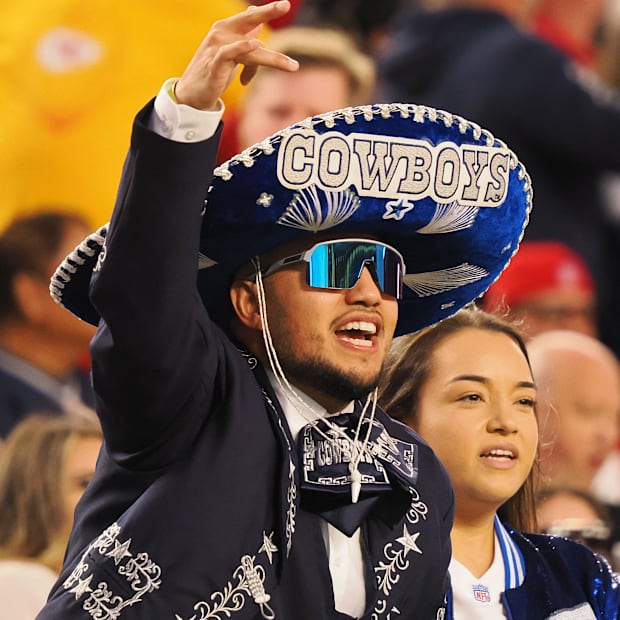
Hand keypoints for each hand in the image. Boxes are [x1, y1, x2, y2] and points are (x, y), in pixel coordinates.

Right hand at [174, 1, 298, 110]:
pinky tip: (254, 45)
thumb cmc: (215, 72)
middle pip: (248, 21)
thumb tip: (255, 14)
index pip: (251, 18)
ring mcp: (216, 48)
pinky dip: (240, 48)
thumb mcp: (233, 52)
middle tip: (285, 5)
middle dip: (267, 12)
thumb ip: (245, 35)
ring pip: (249, 48)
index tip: (285, 5)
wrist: (193, 94)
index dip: (268, 11)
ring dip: (273, 59)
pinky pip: (228, 54)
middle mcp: (222, 33)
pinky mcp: (214, 65)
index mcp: (227, 29)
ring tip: (292, 66)